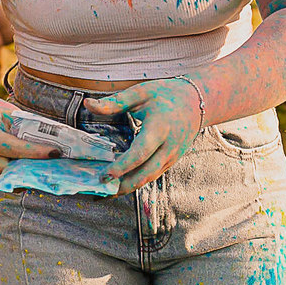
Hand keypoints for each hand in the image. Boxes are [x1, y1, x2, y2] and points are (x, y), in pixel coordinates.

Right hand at [0, 94, 58, 183]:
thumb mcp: (9, 112)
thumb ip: (26, 126)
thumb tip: (53, 139)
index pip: (13, 148)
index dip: (35, 152)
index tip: (55, 152)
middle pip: (10, 168)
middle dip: (33, 166)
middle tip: (56, 163)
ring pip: (7, 178)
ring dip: (28, 174)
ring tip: (49, 167)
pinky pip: (4, 180)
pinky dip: (19, 177)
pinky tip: (35, 170)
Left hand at [83, 78, 201, 194]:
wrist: (197, 102)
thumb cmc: (166, 94)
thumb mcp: (141, 92)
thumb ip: (115, 102)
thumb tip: (88, 104)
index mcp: (160, 128)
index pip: (140, 153)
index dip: (122, 167)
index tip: (104, 175)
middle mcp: (169, 147)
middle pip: (145, 174)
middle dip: (122, 186)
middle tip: (99, 189)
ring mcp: (172, 157)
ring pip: (149, 179)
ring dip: (128, 187)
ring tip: (105, 192)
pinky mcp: (171, 161)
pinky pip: (152, 175)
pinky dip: (136, 181)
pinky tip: (120, 183)